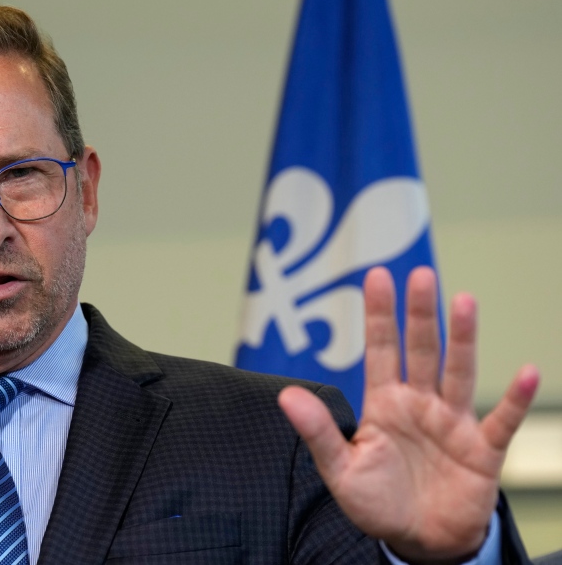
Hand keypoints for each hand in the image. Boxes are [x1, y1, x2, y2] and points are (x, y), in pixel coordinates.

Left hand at [278, 266, 538, 563]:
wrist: (418, 542)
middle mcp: (420, 403)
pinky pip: (502, 420)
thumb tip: (285, 395)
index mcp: (384, 403)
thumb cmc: (377, 503)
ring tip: (465, 301)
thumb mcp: (339, 469)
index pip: (381, 349)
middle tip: (422, 274)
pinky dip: (515, 399)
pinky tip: (527, 372)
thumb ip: (318, 431)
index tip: (376, 276)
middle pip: (421, 350)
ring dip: (463, 339)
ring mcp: (453, 423)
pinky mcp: (482, 450)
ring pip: (459, 372)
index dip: (379, 314)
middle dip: (420, 314)